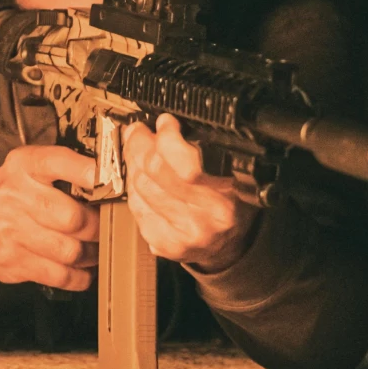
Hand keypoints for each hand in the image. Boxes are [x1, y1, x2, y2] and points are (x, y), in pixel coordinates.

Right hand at [0, 145, 99, 290]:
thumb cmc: (13, 195)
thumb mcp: (28, 169)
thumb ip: (64, 168)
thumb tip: (112, 178)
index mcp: (23, 165)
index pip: (57, 162)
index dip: (87, 172)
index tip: (112, 181)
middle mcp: (15, 196)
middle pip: (73, 218)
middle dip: (98, 226)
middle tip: (106, 226)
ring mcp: (12, 232)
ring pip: (71, 251)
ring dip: (92, 254)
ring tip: (96, 249)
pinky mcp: (14, 263)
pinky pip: (61, 276)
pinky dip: (80, 276)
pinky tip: (83, 269)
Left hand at [123, 115, 257, 272]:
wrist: (228, 245)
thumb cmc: (232, 203)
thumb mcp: (233, 173)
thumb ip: (205, 150)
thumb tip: (167, 125)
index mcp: (227, 198)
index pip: (186, 166)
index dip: (168, 138)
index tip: (165, 123)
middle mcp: (205, 220)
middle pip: (155, 171)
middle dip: (141, 144)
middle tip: (140, 131)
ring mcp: (181, 235)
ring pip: (140, 186)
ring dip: (134, 164)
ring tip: (139, 152)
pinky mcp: (162, 243)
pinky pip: (135, 206)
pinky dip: (134, 188)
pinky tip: (142, 179)